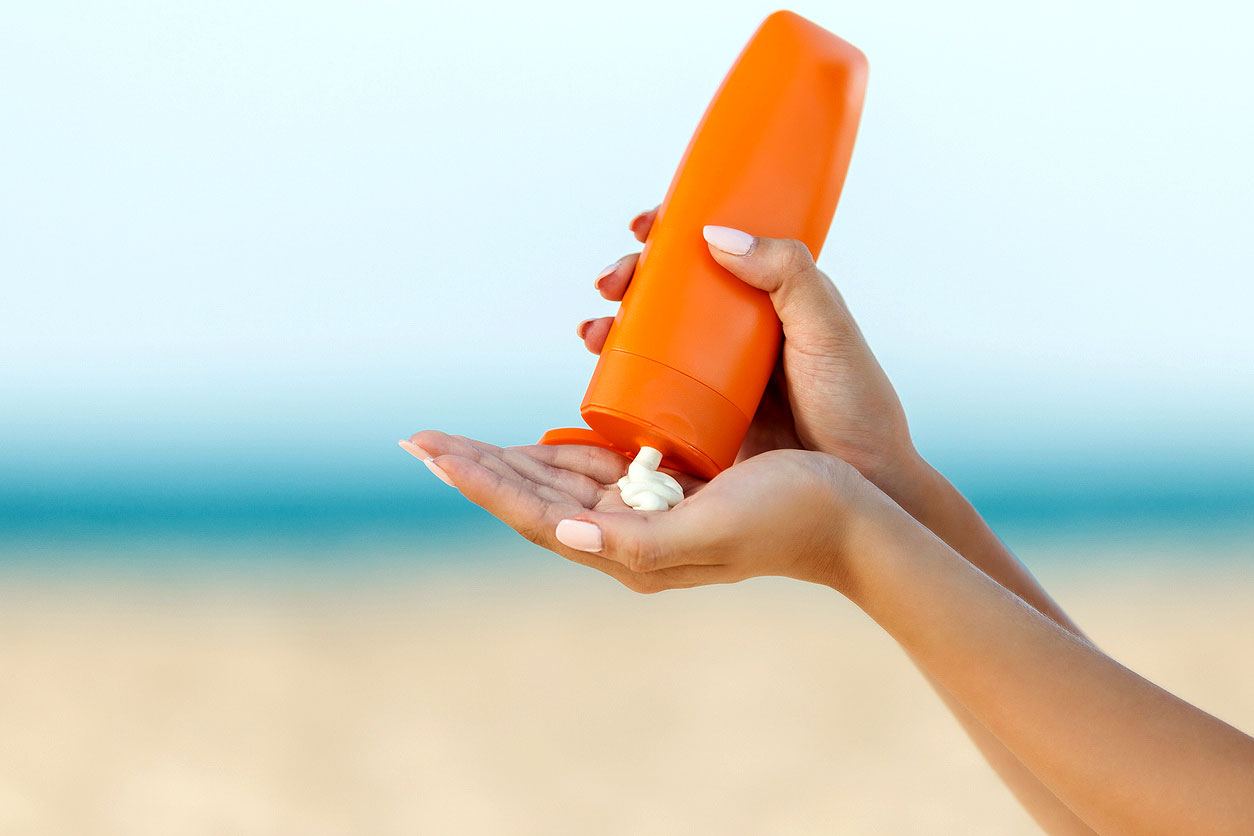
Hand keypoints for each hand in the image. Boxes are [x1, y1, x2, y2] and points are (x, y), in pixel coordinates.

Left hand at [402, 431, 863, 592]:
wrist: (853, 521)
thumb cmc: (789, 521)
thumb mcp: (712, 530)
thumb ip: (637, 542)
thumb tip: (562, 533)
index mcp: (629, 548)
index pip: (532, 512)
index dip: (478, 481)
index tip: (427, 449)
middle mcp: (628, 534)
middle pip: (533, 496)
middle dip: (477, 468)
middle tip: (421, 440)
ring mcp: (648, 510)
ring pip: (558, 481)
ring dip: (507, 459)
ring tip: (458, 441)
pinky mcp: (672, 486)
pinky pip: (599, 465)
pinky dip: (560, 448)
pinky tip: (544, 435)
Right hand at [579, 207, 922, 501]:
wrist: (861, 484)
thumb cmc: (854, 406)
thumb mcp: (826, 329)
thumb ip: (787, 274)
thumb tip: (714, 233)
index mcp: (771, 298)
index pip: (714, 250)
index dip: (673, 231)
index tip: (645, 225)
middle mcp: (738, 333)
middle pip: (671, 290)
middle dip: (630, 279)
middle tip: (610, 285)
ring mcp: (716, 376)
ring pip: (653, 336)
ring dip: (612, 325)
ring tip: (593, 333)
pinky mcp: (700, 419)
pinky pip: (650, 388)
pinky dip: (617, 375)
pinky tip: (597, 372)